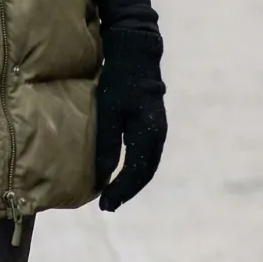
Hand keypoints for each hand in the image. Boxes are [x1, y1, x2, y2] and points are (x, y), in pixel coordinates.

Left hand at [95, 25, 166, 211]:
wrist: (136, 55)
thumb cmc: (119, 82)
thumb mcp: (108, 112)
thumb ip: (107, 145)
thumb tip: (104, 176)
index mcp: (149, 135)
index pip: (136, 173)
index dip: (121, 191)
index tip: (105, 205)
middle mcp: (158, 136)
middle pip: (145, 173)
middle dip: (127, 191)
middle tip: (109, 205)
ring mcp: (158, 131)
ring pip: (147, 165)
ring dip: (132, 182)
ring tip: (114, 194)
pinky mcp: (154, 125)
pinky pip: (146, 155)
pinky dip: (136, 169)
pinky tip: (123, 173)